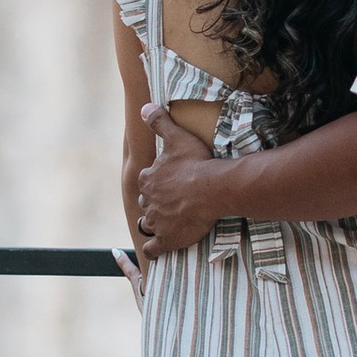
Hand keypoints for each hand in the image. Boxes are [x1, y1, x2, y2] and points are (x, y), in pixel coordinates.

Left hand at [134, 114, 234, 257]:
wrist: (212, 189)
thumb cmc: (196, 162)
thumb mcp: (176, 137)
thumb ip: (159, 122)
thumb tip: (144, 107)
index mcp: (149, 179)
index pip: (146, 183)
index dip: (155, 184)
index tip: (167, 184)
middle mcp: (148, 202)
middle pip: (146, 204)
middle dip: (155, 204)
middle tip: (171, 203)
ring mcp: (157, 222)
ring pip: (147, 225)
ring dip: (153, 225)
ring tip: (166, 223)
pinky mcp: (168, 240)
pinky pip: (152, 250)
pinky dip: (153, 249)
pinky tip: (159, 247)